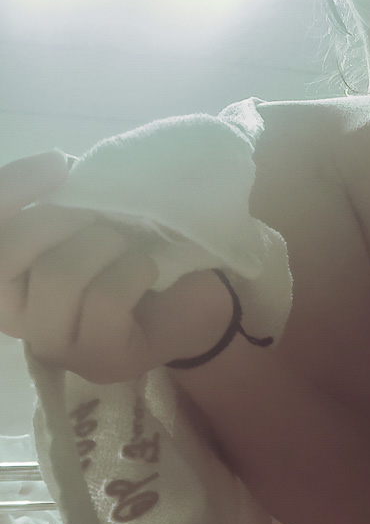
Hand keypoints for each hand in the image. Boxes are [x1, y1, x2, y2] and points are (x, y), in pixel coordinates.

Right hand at [0, 150, 233, 382]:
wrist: (196, 295)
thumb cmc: (132, 250)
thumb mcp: (87, 217)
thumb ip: (56, 199)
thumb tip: (53, 166)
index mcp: (3, 279)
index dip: (8, 192)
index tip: (57, 163)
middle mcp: (12, 317)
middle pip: (7, 255)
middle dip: (61, 220)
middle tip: (101, 218)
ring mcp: (54, 346)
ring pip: (59, 276)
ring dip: (105, 245)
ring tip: (128, 249)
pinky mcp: (100, 360)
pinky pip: (105, 298)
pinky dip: (134, 270)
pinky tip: (147, 273)